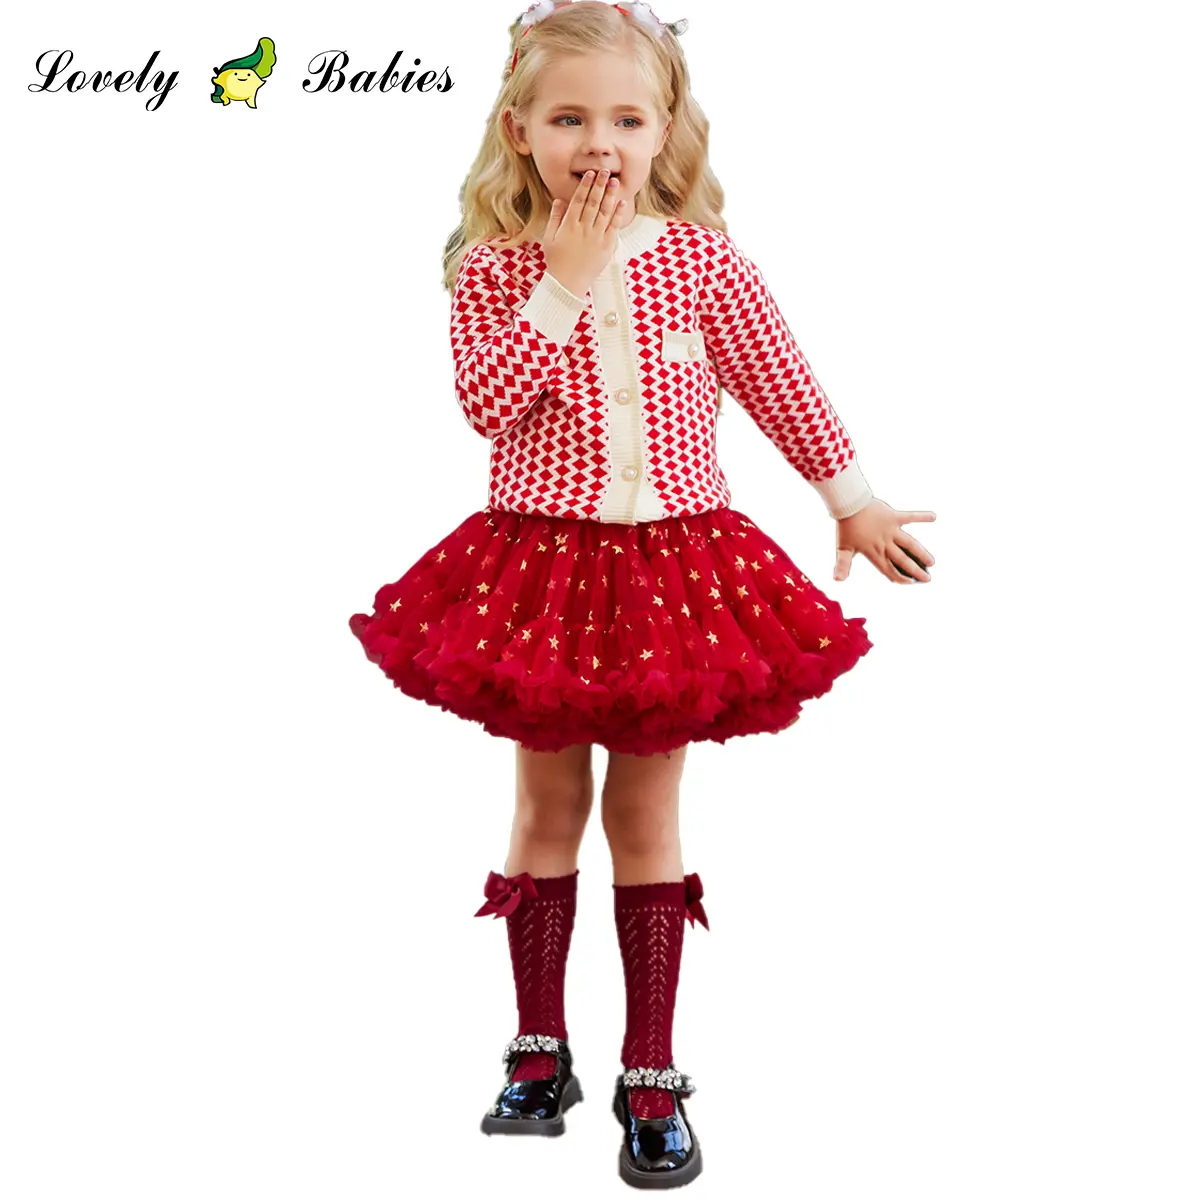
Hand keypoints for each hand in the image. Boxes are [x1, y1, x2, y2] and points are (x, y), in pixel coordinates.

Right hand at [543, 169, 623, 297]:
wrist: (567, 284)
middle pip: (593, 202)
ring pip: (605, 212)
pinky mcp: (606, 247)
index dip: (585, 186)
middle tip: (604, 170)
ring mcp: (596, 238)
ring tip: (614, 181)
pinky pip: (613, 228)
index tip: (589, 174)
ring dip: (610, 195)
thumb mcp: (549, 238)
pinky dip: (618, 214)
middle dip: (599, 185)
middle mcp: (583, 229)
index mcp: (569, 226)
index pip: (578, 200)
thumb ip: (555, 217)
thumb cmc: (556, 261)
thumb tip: (559, 200)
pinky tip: (621, 202)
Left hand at [833, 499, 935, 583]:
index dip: (898, 577)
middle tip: (927, 579)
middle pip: (902, 560)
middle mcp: (884, 543)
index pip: (888, 569)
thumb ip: (842, 565)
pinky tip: (934, 517)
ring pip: (910, 544)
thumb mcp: (842, 548)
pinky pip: (910, 516)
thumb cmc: (845, 527)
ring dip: (922, 553)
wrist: (848, 505)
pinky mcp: (893, 516)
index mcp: (873, 552)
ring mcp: (890, 530)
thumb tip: (837, 580)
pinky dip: (922, 516)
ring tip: (932, 562)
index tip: (910, 583)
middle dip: (915, 570)